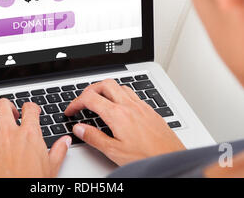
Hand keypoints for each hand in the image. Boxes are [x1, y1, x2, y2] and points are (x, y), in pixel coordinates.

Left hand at [0, 99, 70, 177]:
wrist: (14, 196)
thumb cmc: (32, 182)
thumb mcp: (52, 166)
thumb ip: (59, 150)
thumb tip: (65, 141)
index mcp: (29, 134)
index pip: (30, 108)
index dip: (31, 107)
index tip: (31, 111)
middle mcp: (9, 133)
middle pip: (2, 105)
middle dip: (7, 107)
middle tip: (11, 114)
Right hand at [64, 79, 185, 165]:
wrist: (171, 158)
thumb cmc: (146, 157)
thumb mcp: (114, 151)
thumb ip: (94, 137)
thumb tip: (79, 128)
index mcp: (117, 115)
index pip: (90, 98)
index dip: (76, 102)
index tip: (71, 111)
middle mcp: (129, 105)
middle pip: (104, 84)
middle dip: (89, 90)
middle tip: (82, 101)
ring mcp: (141, 106)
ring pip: (119, 86)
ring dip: (105, 89)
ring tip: (99, 101)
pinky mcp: (149, 109)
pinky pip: (132, 93)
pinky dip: (120, 94)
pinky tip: (120, 106)